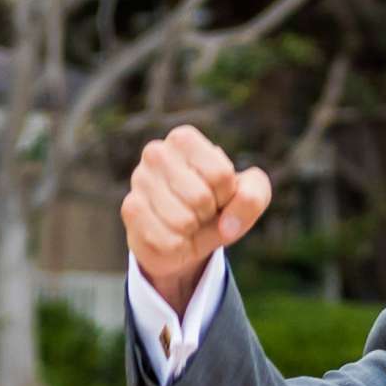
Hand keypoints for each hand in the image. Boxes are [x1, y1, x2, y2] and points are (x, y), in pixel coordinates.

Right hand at [122, 125, 271, 312]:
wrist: (184, 238)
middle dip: (209, 214)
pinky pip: (167, 239)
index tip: (219, 194)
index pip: (221, 174)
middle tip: (201, 211)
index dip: (227, 194)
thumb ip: (254, 197)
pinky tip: (171, 234)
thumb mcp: (247, 198)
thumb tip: (227, 225)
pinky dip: (178, 245)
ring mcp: (138, 180)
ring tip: (187, 221)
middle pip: (201, 197)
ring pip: (183, 220)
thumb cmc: (218, 208)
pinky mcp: (130, 209)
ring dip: (192, 230)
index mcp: (185, 140)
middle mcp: (156, 152)